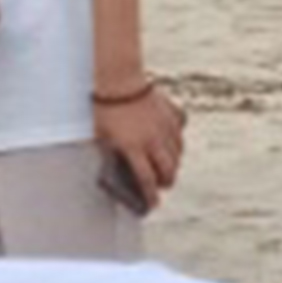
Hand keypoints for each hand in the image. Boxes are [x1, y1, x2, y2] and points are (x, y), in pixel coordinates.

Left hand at [92, 80, 188, 213]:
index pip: (146, 179)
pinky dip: (177, 139)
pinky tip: (172, 140)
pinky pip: (180, 131)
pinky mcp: (172, 113)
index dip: (150, 196)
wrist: (118, 79)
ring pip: (178, 153)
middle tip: (162, 184)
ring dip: (173, 162)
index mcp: (134, 148)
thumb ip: (113, 152)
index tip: (153, 204)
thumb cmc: (105, 105)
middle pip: (168, 170)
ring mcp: (165, 127)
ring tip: (167, 165)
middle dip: (167, 181)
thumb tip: (119, 166)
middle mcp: (153, 140)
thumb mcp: (101, 135)